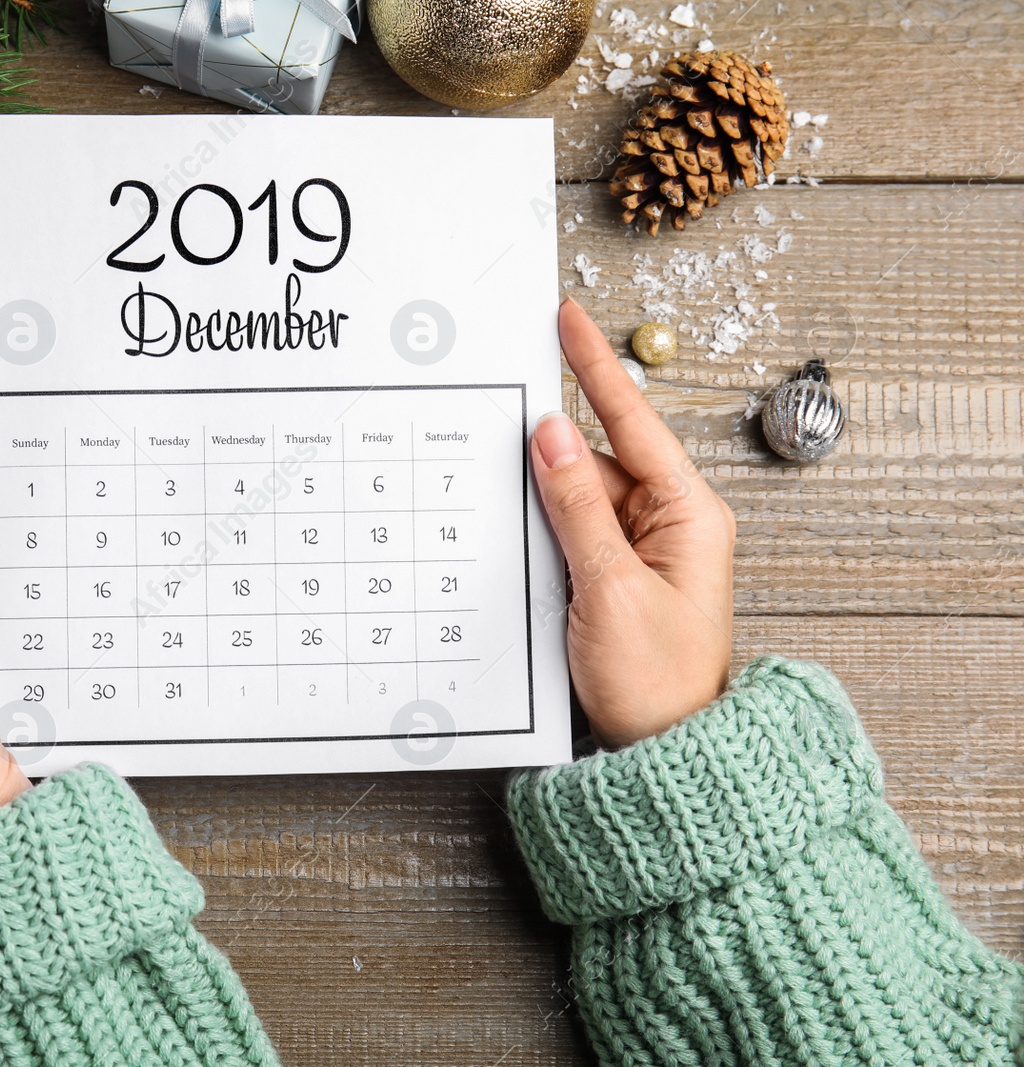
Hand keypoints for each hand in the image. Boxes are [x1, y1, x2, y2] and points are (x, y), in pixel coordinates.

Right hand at [530, 299, 735, 747]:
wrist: (664, 750)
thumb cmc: (656, 681)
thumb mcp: (609, 586)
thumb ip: (576, 505)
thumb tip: (550, 435)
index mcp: (688, 513)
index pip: (633, 421)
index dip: (597, 366)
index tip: (569, 319)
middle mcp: (670, 521)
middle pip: (599, 454)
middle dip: (552, 440)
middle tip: (505, 407)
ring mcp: (642, 547)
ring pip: (579, 491)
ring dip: (544, 490)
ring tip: (512, 494)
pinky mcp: (616, 572)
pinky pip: (574, 526)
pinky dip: (546, 521)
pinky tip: (521, 524)